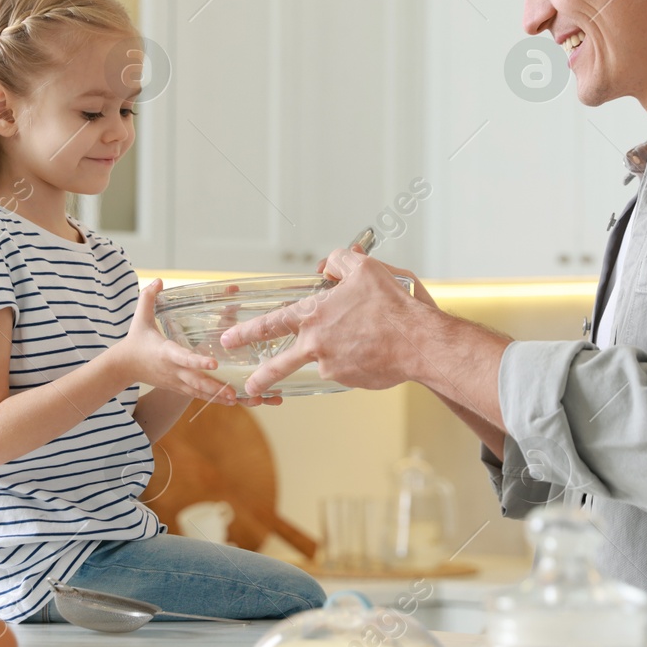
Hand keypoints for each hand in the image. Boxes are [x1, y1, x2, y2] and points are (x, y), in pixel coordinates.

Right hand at [111, 280, 239, 405]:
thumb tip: (158, 280)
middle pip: (195, 381)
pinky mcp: (177, 388)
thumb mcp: (140, 318)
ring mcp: (175, 381)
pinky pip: (196, 395)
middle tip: (233, 391)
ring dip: (217, 396)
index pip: (183, 357)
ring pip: (198, 391)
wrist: (123, 366)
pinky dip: (211, 399)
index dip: (198, 361)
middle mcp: (172, 369)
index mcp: (165, 352)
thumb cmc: (135, 340)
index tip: (214, 363)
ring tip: (236, 399)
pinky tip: (229, 401)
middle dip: (214, 387)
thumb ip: (148, 298)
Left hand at [220, 248, 430, 395]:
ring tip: (363, 339)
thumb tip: (327, 266)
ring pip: (325, 359)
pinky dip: (357, 359)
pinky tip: (375, 348)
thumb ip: (339, 261)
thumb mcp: (364, 269)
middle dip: (262, 376)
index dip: (247, 331)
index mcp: (313, 316)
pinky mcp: (350, 381)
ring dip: (338, 352)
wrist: (417, 342)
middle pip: (280, 364)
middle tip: (249, 385)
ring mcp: (332, 366)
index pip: (270, 324)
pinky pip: (348, 368)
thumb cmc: (391, 305)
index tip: (229, 339)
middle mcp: (316, 345)